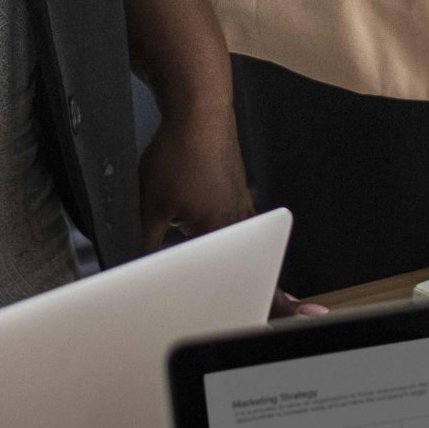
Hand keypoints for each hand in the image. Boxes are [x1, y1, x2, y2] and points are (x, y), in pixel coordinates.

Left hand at [137, 107, 325, 316]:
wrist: (198, 109)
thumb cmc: (181, 151)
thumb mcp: (151, 205)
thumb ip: (144, 243)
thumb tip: (133, 267)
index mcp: (223, 229)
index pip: (249, 277)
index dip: (269, 303)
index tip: (291, 318)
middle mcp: (239, 217)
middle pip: (260, 262)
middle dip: (273, 288)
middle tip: (295, 307)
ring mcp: (240, 199)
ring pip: (254, 241)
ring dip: (260, 260)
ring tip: (268, 279)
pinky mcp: (234, 184)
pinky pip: (246, 219)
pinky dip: (249, 234)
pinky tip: (240, 233)